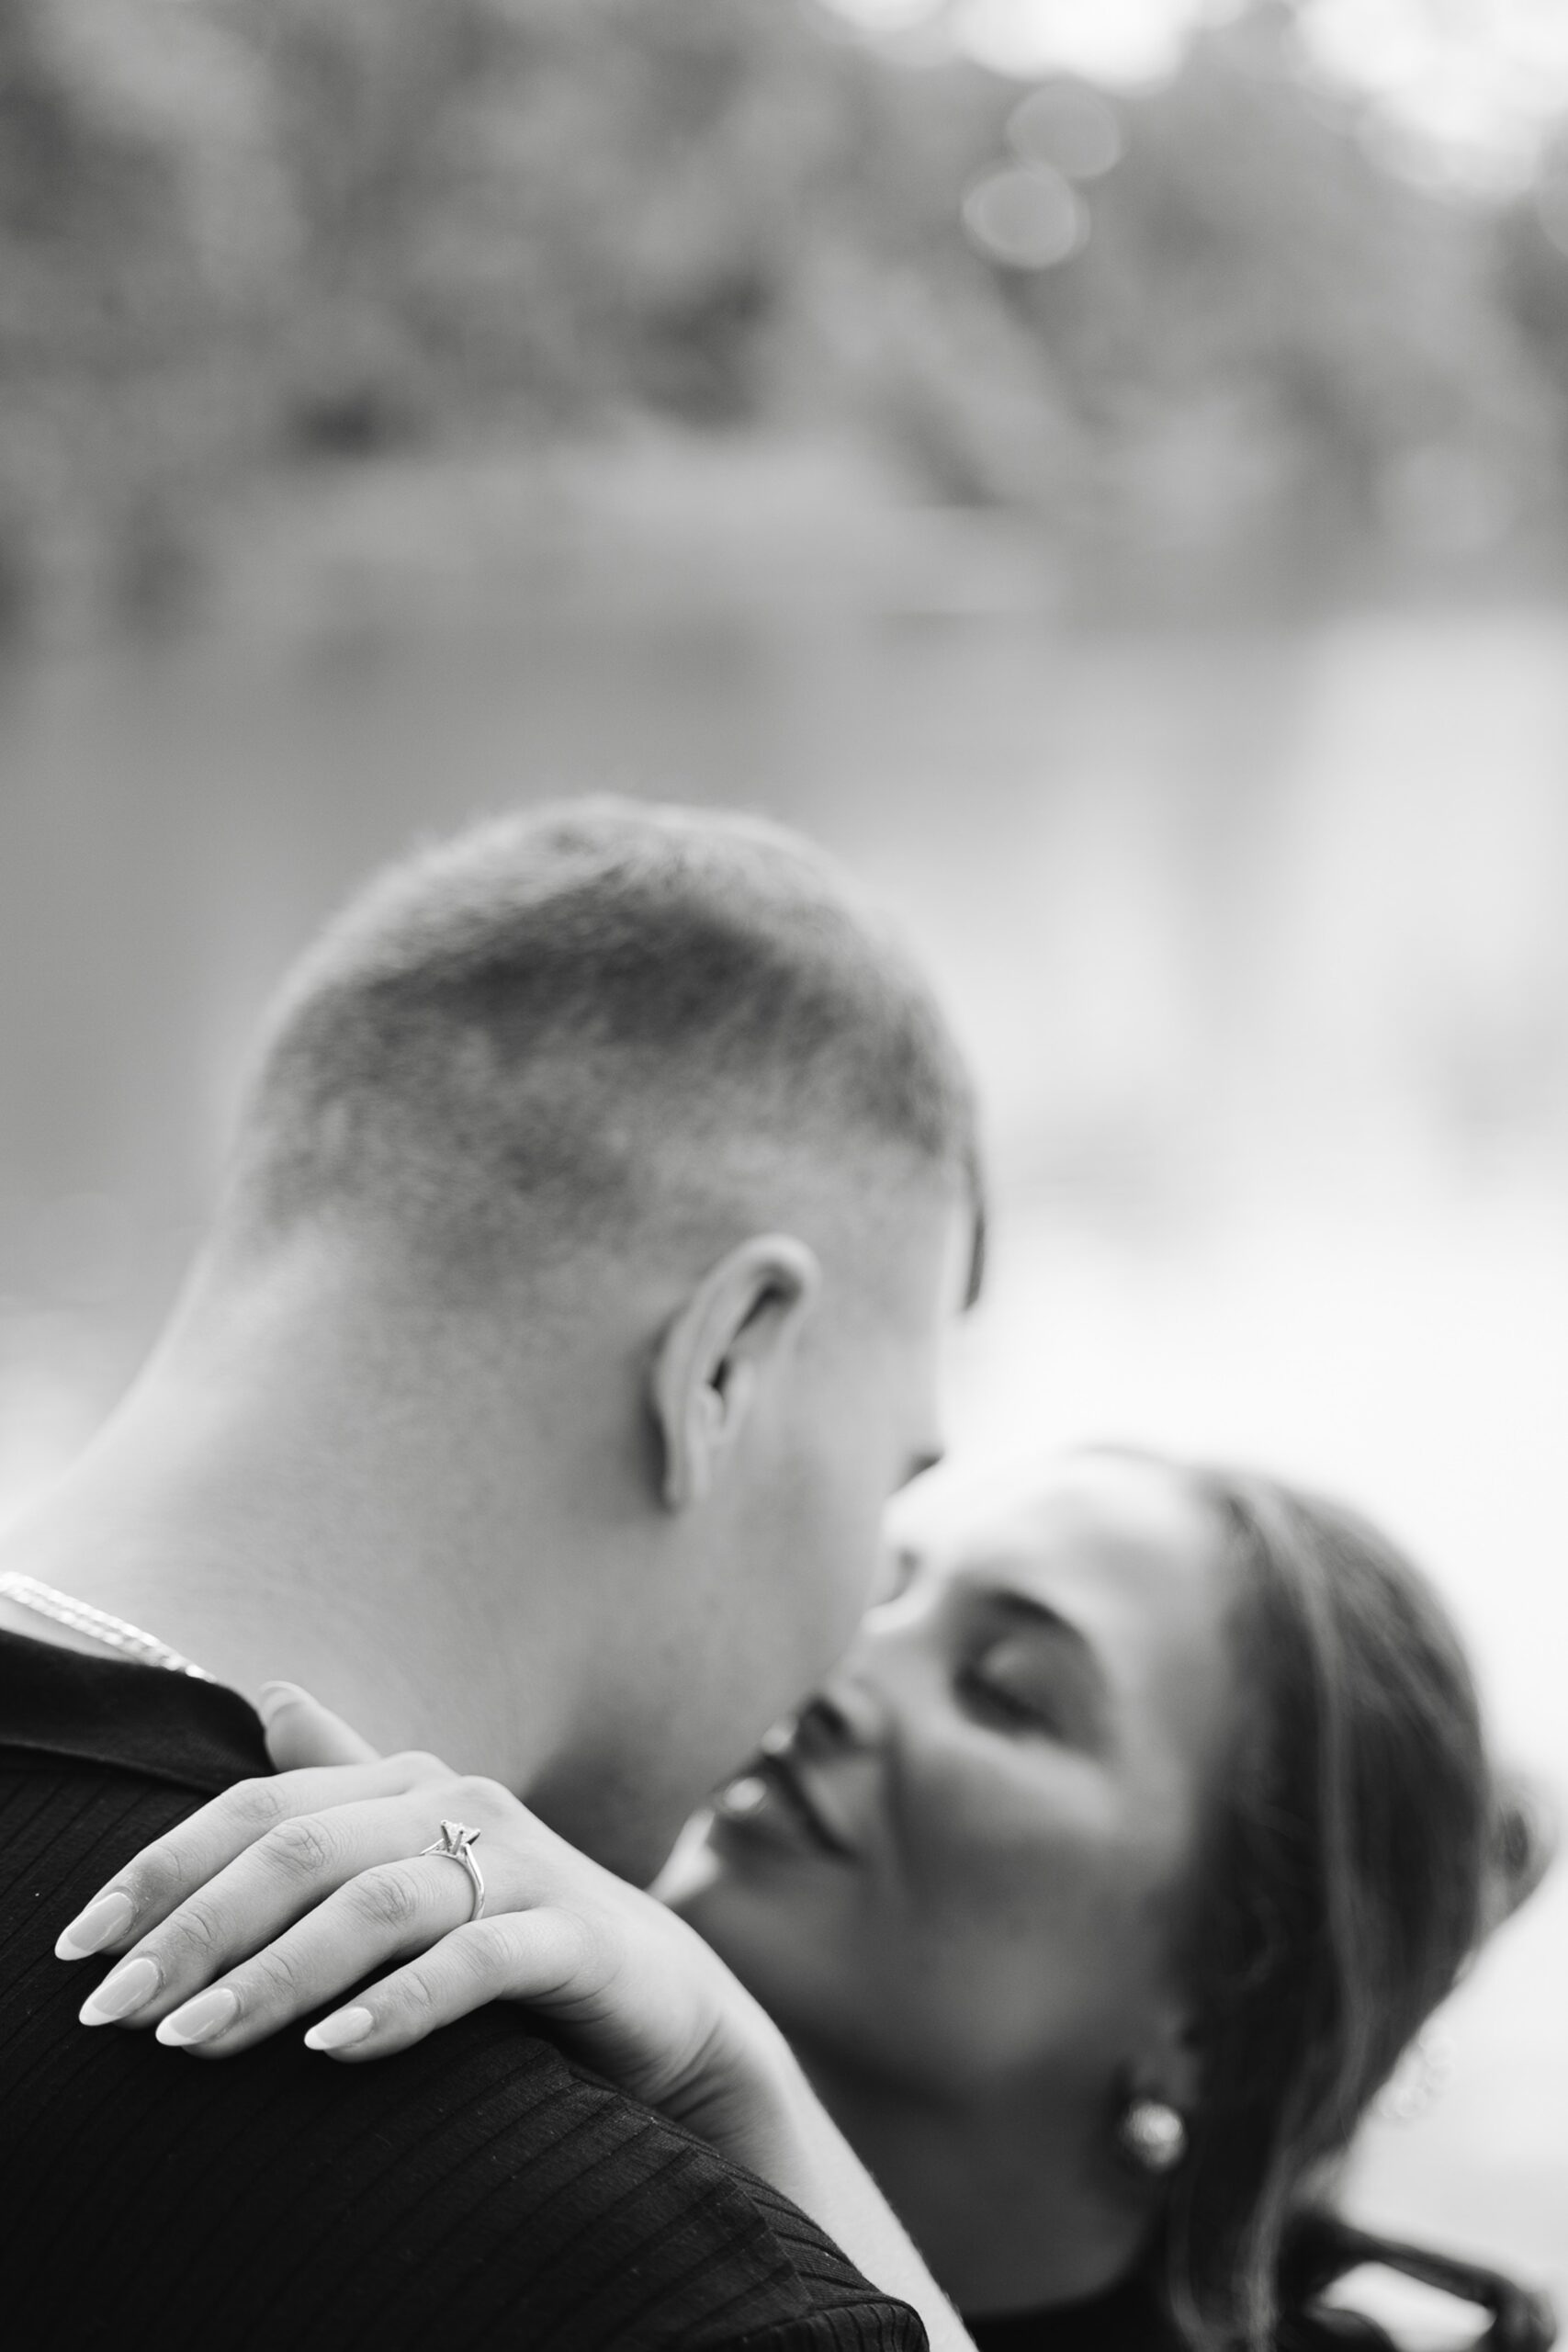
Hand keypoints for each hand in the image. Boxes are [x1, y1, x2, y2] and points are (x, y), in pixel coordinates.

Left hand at [55, 1687, 975, 2349]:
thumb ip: (345, 1784)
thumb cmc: (518, 1930)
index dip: (163, 1868)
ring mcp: (522, 1867)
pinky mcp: (574, 1939)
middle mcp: (459, 1804)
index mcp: (408, 1782)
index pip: (261, 1806)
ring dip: (275, 1974)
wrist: (665, 2002)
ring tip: (193, 2039)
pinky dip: (399, 2003)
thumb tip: (270, 1697)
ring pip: (379, 1903)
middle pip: (304, 1849)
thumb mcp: (425, 1854)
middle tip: (116, 2008)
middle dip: (197, 1927)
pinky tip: (332, 2049)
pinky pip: (477, 1963)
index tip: (79, 1943)